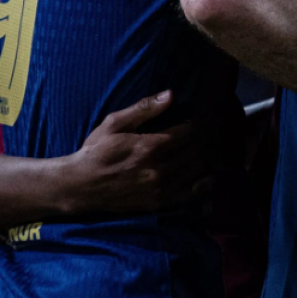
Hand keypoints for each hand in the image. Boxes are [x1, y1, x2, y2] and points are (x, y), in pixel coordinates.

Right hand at [60, 91, 211, 214]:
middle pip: (196, 150)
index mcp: (151, 146)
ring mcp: (162, 188)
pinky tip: (212, 175)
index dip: (201, 122)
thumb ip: (144, 109)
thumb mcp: (114, 123)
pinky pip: (190, 194)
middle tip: (215, 129)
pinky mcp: (160, 202)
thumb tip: (170, 95)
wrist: (82, 186)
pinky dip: (205, 184)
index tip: (207, 116)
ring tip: (214, 146)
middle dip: (208, 137)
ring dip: (208, 156)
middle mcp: (160, 168)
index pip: (188, 132)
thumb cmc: (96, 151)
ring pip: (196, 170)